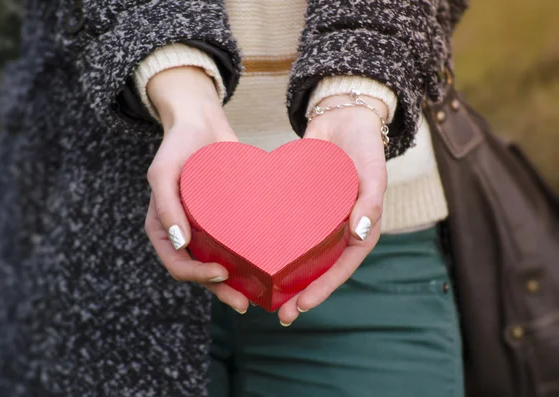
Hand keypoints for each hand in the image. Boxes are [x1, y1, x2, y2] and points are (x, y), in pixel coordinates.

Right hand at [144, 66, 249, 313]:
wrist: (202, 122)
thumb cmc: (177, 146)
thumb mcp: (162, 172)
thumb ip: (166, 206)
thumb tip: (179, 244)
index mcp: (164, 229)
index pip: (176, 264)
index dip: (196, 276)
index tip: (222, 273)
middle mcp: (186, 234)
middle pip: (200, 272)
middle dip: (220, 290)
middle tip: (244, 303)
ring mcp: (208, 228)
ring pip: (221, 263)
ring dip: (237, 283)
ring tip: (260, 294)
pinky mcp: (229, 218)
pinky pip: (237, 243)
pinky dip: (249, 258)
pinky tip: (271, 264)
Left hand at [276, 94, 388, 324]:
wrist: (342, 115)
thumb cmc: (364, 145)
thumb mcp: (374, 171)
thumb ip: (371, 201)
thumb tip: (358, 234)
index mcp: (359, 229)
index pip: (342, 267)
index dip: (323, 289)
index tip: (302, 306)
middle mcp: (337, 229)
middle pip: (319, 268)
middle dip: (301, 292)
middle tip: (279, 312)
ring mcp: (317, 218)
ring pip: (300, 252)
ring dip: (285, 273)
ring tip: (262, 291)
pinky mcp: (299, 204)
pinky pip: (287, 227)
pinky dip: (273, 241)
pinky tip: (251, 252)